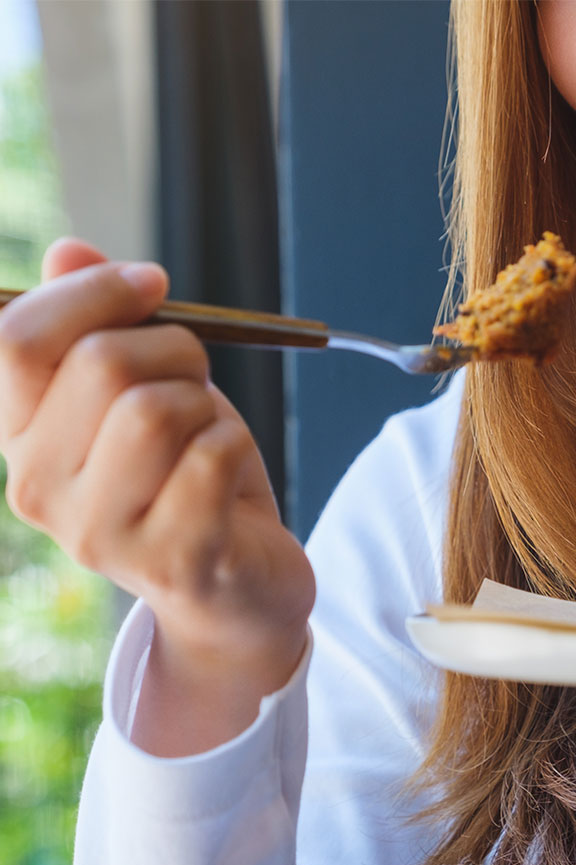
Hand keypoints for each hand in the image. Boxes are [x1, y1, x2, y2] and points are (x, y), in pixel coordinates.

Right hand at [0, 240, 315, 749]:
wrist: (239, 589)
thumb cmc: (192, 481)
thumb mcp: (147, 394)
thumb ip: (100, 327)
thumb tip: (69, 249)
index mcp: (22, 438)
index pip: (17, 335)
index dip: (93, 291)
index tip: (154, 284)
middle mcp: (40, 490)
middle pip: (102, 363)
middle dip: (175, 350)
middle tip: (198, 383)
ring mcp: (101, 534)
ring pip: (156, 409)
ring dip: (206, 405)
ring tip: (209, 438)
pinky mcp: (171, 560)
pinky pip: (211, 457)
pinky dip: (235, 450)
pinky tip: (229, 483)